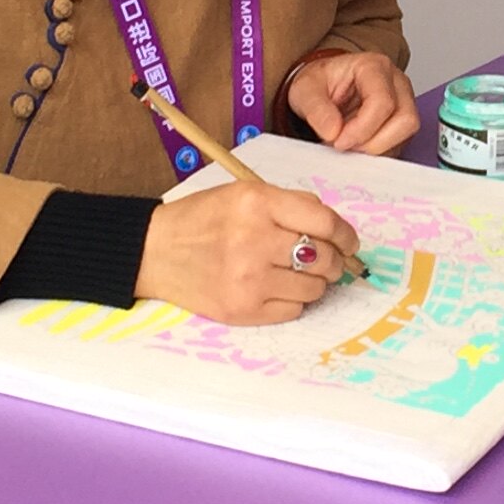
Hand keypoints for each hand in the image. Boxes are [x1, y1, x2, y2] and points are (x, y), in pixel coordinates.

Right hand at [135, 180, 365, 324]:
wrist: (153, 252)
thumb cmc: (201, 219)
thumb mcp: (242, 193)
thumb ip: (289, 204)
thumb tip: (333, 228)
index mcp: (257, 203)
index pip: (325, 221)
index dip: (346, 234)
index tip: (349, 242)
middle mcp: (255, 240)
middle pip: (324, 258)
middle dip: (335, 260)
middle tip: (328, 261)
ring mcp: (249, 279)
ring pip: (314, 288)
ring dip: (315, 282)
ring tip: (298, 274)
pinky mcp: (243, 310)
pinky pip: (293, 309)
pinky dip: (294, 300)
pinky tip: (277, 288)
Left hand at [286, 51, 417, 154]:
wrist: (323, 87)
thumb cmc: (319, 83)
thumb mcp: (305, 90)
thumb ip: (316, 109)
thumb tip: (333, 132)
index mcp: (373, 67)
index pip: (382, 102)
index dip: (362, 129)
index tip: (338, 141)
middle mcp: (396, 82)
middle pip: (405, 120)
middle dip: (372, 142)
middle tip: (344, 144)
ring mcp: (403, 102)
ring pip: (406, 134)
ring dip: (376, 148)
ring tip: (349, 145)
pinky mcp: (401, 122)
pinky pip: (400, 144)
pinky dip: (377, 151)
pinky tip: (357, 145)